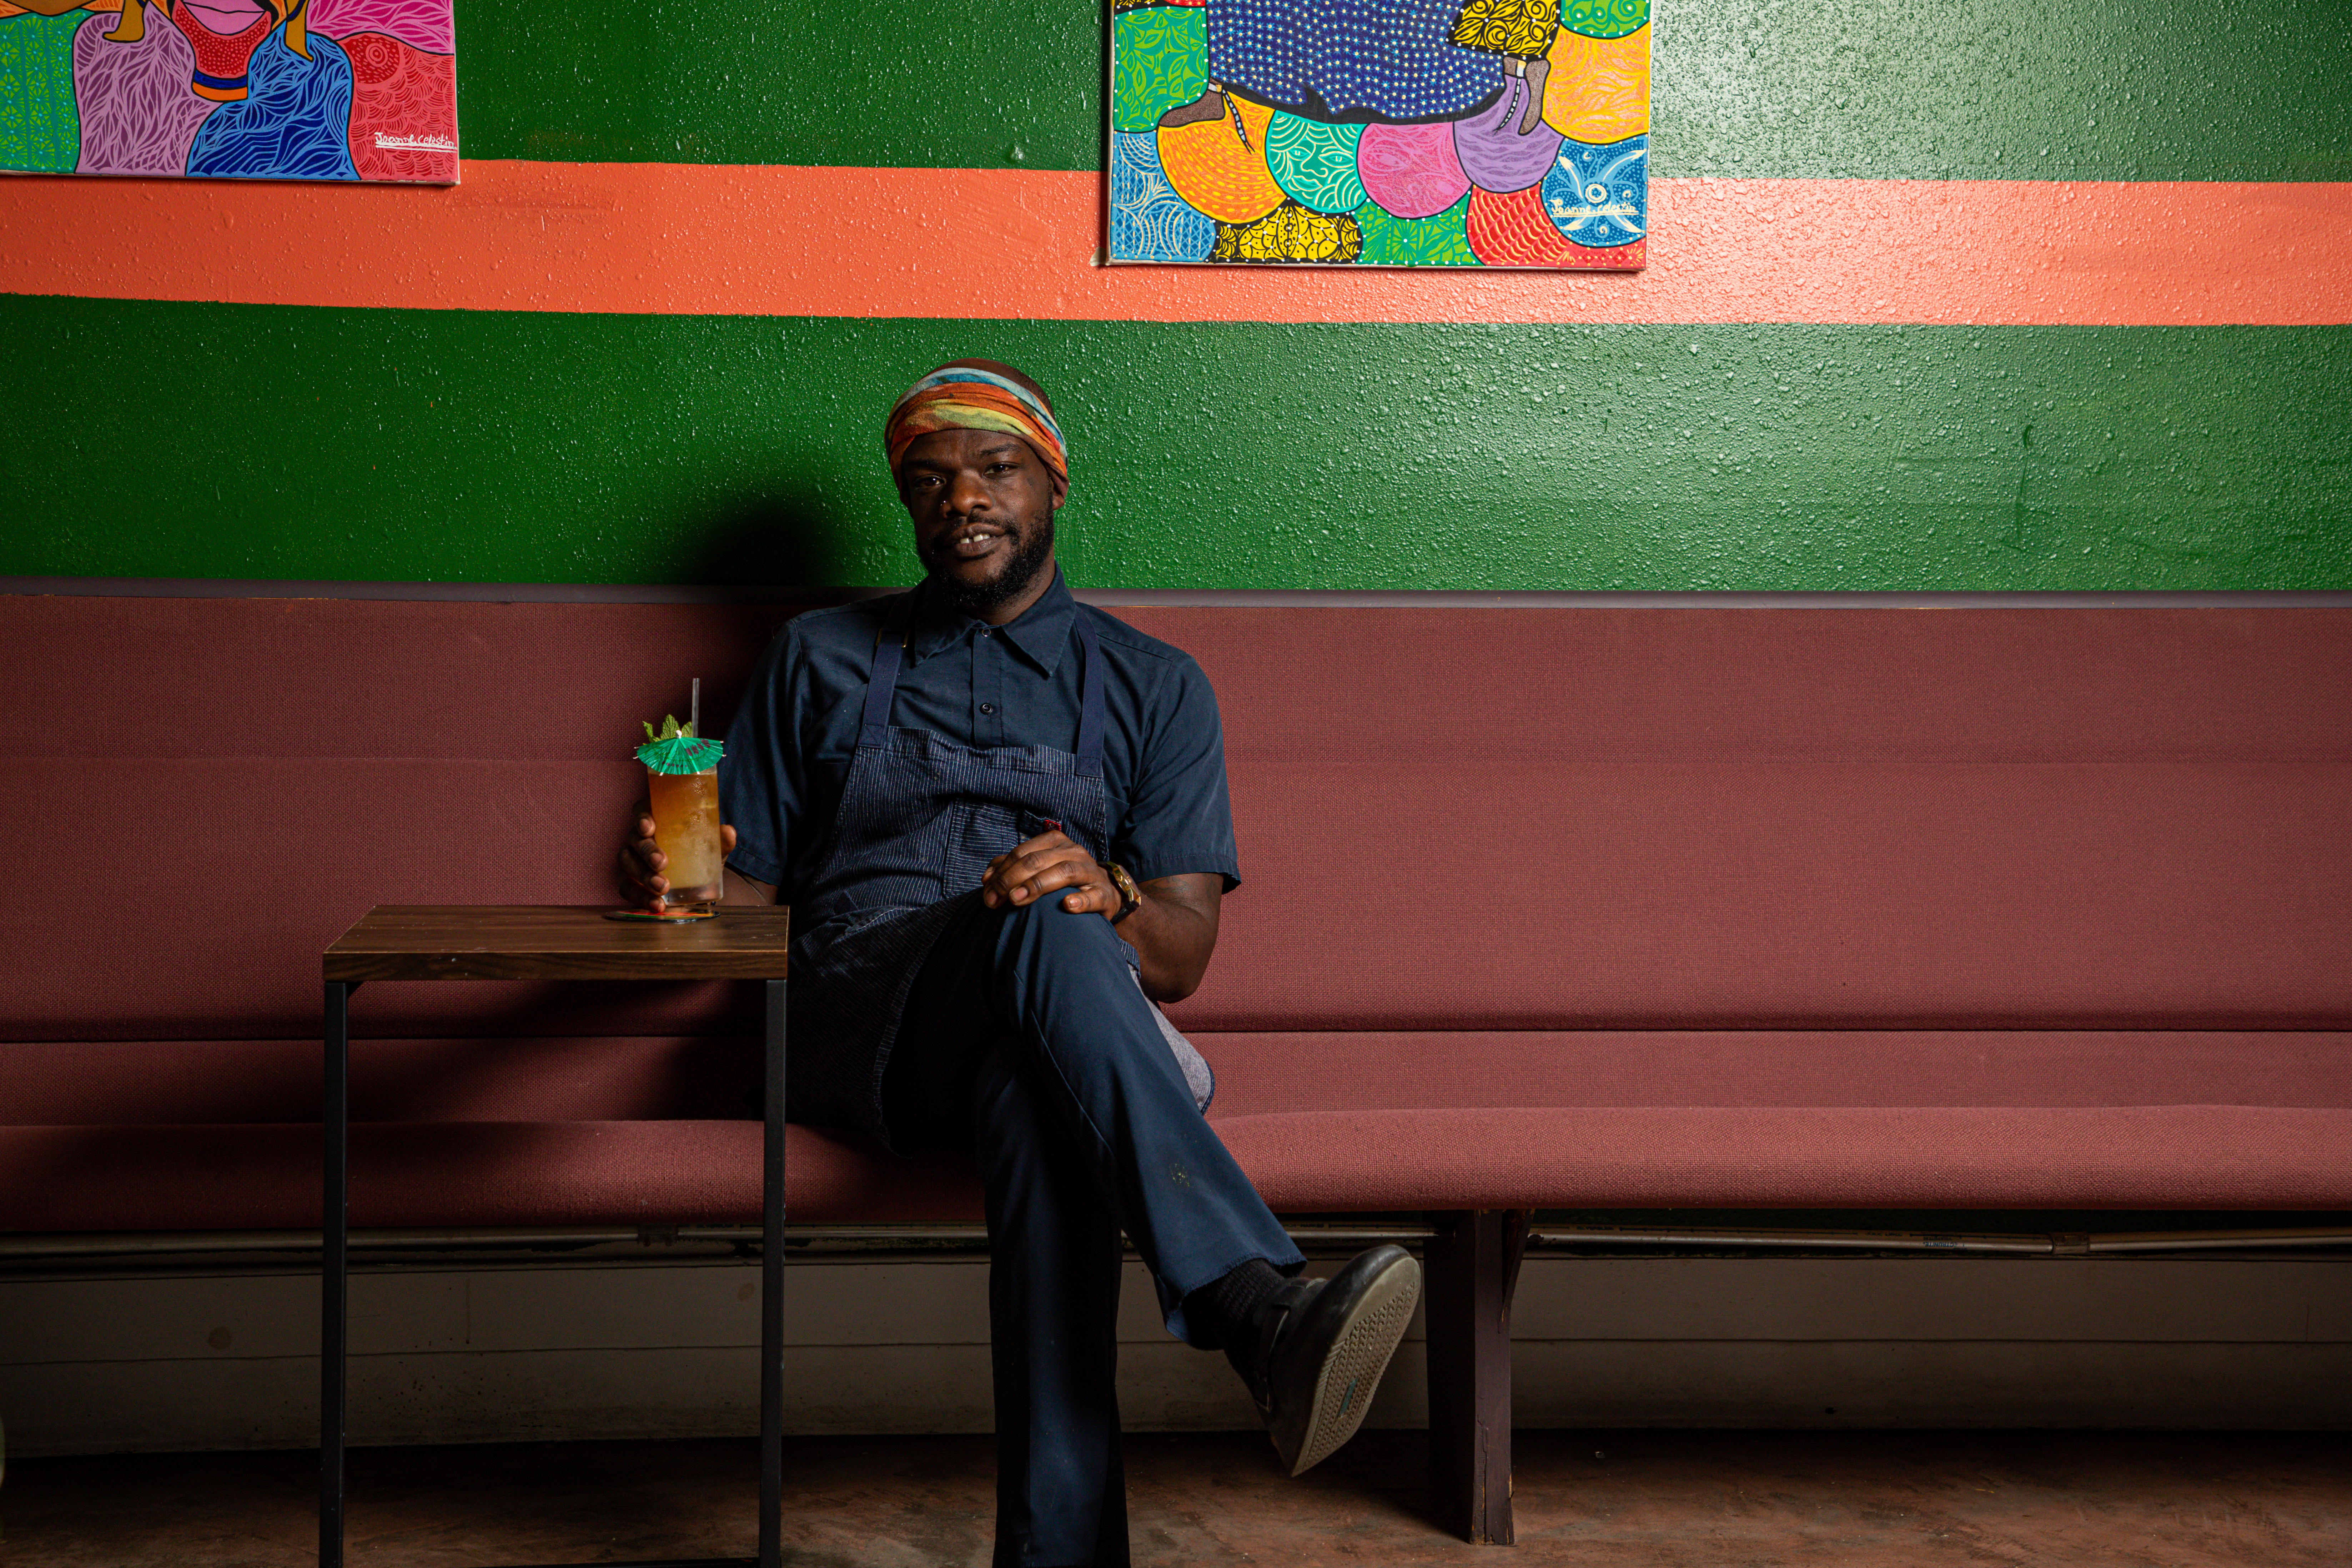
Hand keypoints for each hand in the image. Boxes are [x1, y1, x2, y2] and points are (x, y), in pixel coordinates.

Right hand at [619, 800, 736, 912]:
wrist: (694, 887)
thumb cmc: (697, 857)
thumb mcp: (711, 850)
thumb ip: (720, 841)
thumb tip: (728, 832)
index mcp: (657, 821)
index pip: (642, 811)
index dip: (642, 817)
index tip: (650, 828)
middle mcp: (639, 837)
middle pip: (635, 839)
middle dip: (647, 851)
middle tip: (662, 863)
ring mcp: (631, 859)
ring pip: (627, 862)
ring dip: (643, 875)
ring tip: (662, 888)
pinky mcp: (629, 881)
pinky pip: (626, 887)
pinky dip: (640, 897)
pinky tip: (657, 905)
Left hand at [981, 830, 1121, 917]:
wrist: (1104, 891)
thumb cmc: (1064, 881)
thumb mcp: (1038, 869)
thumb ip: (1012, 870)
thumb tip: (986, 879)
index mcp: (1054, 843)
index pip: (1022, 852)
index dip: (1002, 872)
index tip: (987, 893)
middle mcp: (1073, 852)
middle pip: (1038, 860)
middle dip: (1012, 880)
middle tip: (996, 900)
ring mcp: (1090, 871)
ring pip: (1063, 871)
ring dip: (1038, 885)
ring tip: (1017, 900)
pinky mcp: (1103, 893)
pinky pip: (1093, 895)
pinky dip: (1080, 900)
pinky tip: (1066, 905)